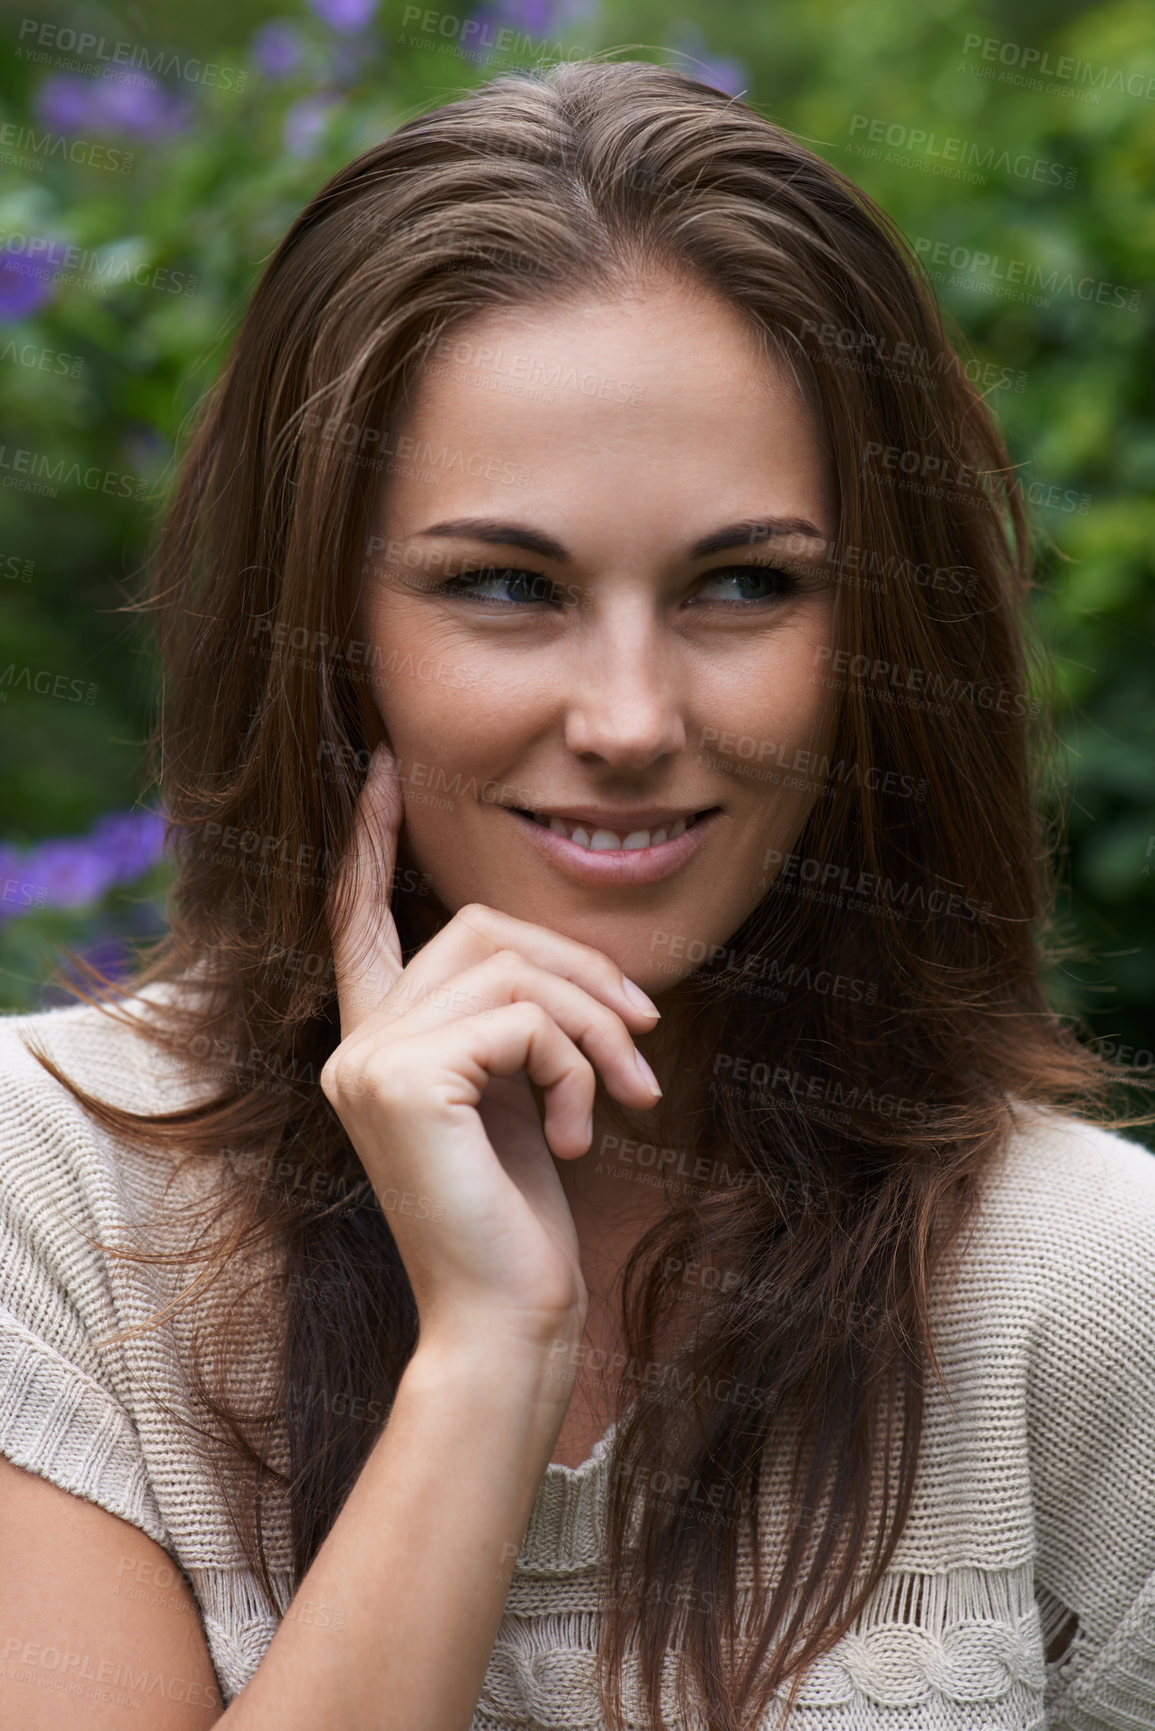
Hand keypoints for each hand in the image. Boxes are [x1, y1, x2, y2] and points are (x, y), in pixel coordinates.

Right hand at [320, 744, 662, 1360]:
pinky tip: (582, 1132)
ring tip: (629, 1096)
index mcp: (377, 1044)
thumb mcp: (519, 1097)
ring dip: (594, 1024)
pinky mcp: (404, 1079)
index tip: (383, 769)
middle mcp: (355, 1044)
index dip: (369, 843)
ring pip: (511, 967)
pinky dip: (578, 1064)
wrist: (506, 1318)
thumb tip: (570, 967)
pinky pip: (526, 1019)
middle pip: (477, 930)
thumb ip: (513, 1023)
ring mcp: (369, 1060)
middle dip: (578, 970)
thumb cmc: (520, 1219)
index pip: (358, 920)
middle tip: (642, 1037)